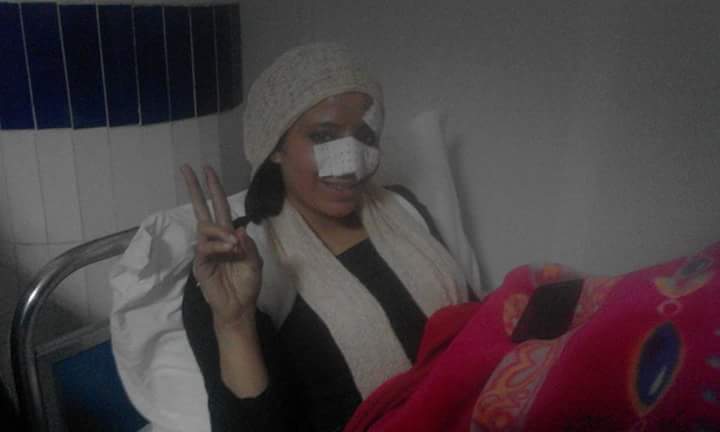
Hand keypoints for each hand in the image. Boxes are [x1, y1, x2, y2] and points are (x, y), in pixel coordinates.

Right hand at [181, 164, 262, 331]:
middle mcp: (215, 238)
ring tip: (234, 244)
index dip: (214, 189)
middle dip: (195, 188)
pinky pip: (205, 247)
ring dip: (220, 231)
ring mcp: (205, 250)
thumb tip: (238, 229)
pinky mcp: (200, 262)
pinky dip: (218, 246)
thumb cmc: (247, 284)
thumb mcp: (255, 263)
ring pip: (205, 227)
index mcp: (229, 235)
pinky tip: (229, 250)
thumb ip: (248, 246)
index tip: (207, 170)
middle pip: (202, 208)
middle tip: (187, 169)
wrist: (239, 306)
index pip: (219, 207)